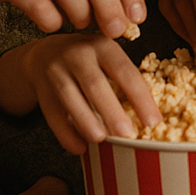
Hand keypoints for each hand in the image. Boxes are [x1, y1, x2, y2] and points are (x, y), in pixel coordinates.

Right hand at [0, 33, 160, 154]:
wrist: (43, 54)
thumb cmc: (89, 60)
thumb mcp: (107, 56)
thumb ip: (126, 78)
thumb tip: (152, 117)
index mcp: (103, 46)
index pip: (125, 71)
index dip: (140, 97)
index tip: (153, 121)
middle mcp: (78, 55)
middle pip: (95, 84)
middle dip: (112, 110)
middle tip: (128, 134)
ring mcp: (56, 71)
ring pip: (69, 97)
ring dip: (86, 121)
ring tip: (102, 139)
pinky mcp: (41, 89)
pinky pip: (52, 113)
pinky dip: (65, 133)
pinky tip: (80, 148)